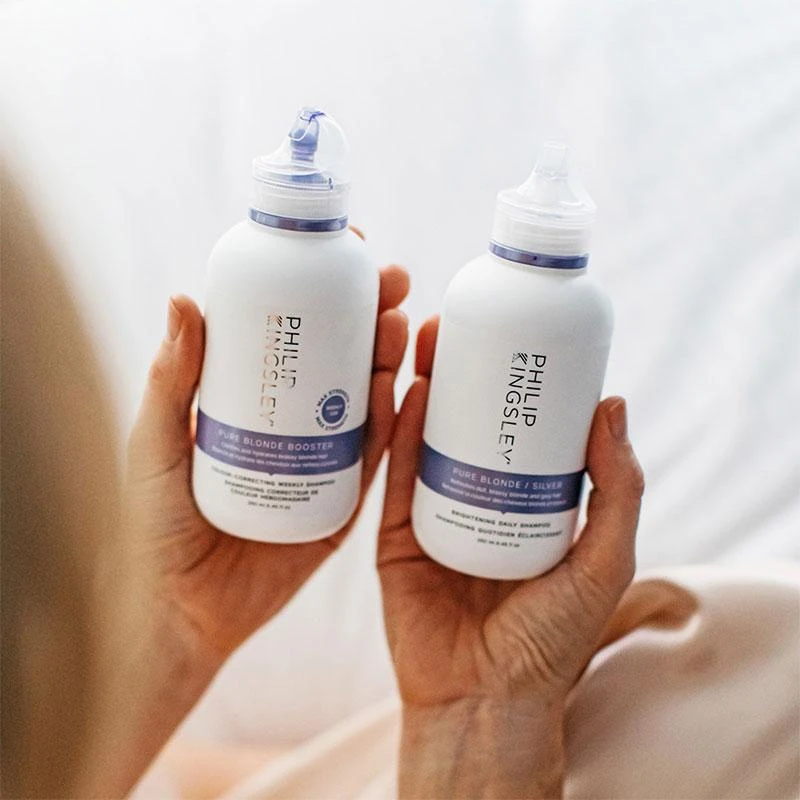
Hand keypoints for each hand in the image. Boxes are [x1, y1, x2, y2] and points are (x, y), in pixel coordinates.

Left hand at [125, 262, 408, 670]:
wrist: (183, 612)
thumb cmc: (155, 527)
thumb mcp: (156, 445)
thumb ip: (170, 380)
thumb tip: (184, 298)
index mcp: (248, 398)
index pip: (289, 330)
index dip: (316, 286)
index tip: (343, 248)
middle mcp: (291, 420)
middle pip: (338, 353)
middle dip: (368, 311)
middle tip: (390, 282)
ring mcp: (321, 458)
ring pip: (365, 397)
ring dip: (387, 357)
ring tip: (398, 324)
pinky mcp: (344, 500)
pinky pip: (375, 457)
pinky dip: (395, 422)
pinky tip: (409, 389)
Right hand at [378, 317, 644, 798]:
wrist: (483, 699)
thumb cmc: (552, 640)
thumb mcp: (604, 560)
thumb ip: (617, 488)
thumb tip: (612, 405)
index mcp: (528, 504)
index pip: (523, 429)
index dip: (520, 383)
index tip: (518, 337)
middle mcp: (479, 499)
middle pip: (468, 420)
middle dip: (464, 369)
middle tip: (463, 323)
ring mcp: (433, 512)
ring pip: (426, 435)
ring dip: (426, 384)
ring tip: (430, 338)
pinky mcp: (394, 532)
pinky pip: (394, 474)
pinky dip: (400, 431)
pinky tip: (408, 390)